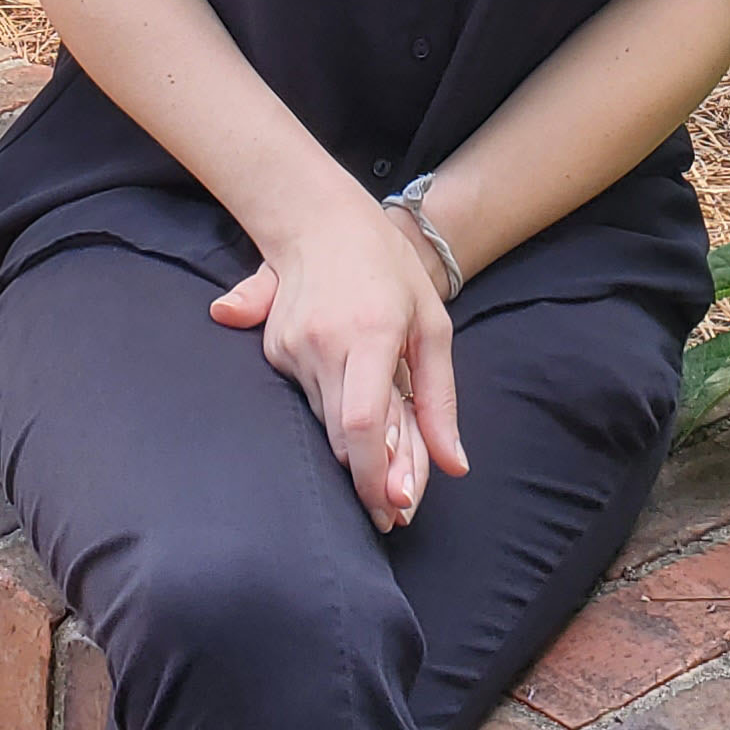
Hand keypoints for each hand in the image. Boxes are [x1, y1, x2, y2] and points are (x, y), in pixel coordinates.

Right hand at [211, 197, 467, 531]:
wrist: (319, 220)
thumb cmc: (389, 268)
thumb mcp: (431, 326)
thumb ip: (439, 400)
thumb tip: (454, 466)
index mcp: (369, 334)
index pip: (361, 423)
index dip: (375, 474)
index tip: (394, 507)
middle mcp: (323, 345)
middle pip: (341, 436)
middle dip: (372, 478)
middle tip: (400, 509)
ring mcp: (292, 348)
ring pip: (325, 425)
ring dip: (357, 453)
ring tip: (392, 471)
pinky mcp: (275, 350)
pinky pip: (309, 402)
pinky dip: (337, 420)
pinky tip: (360, 420)